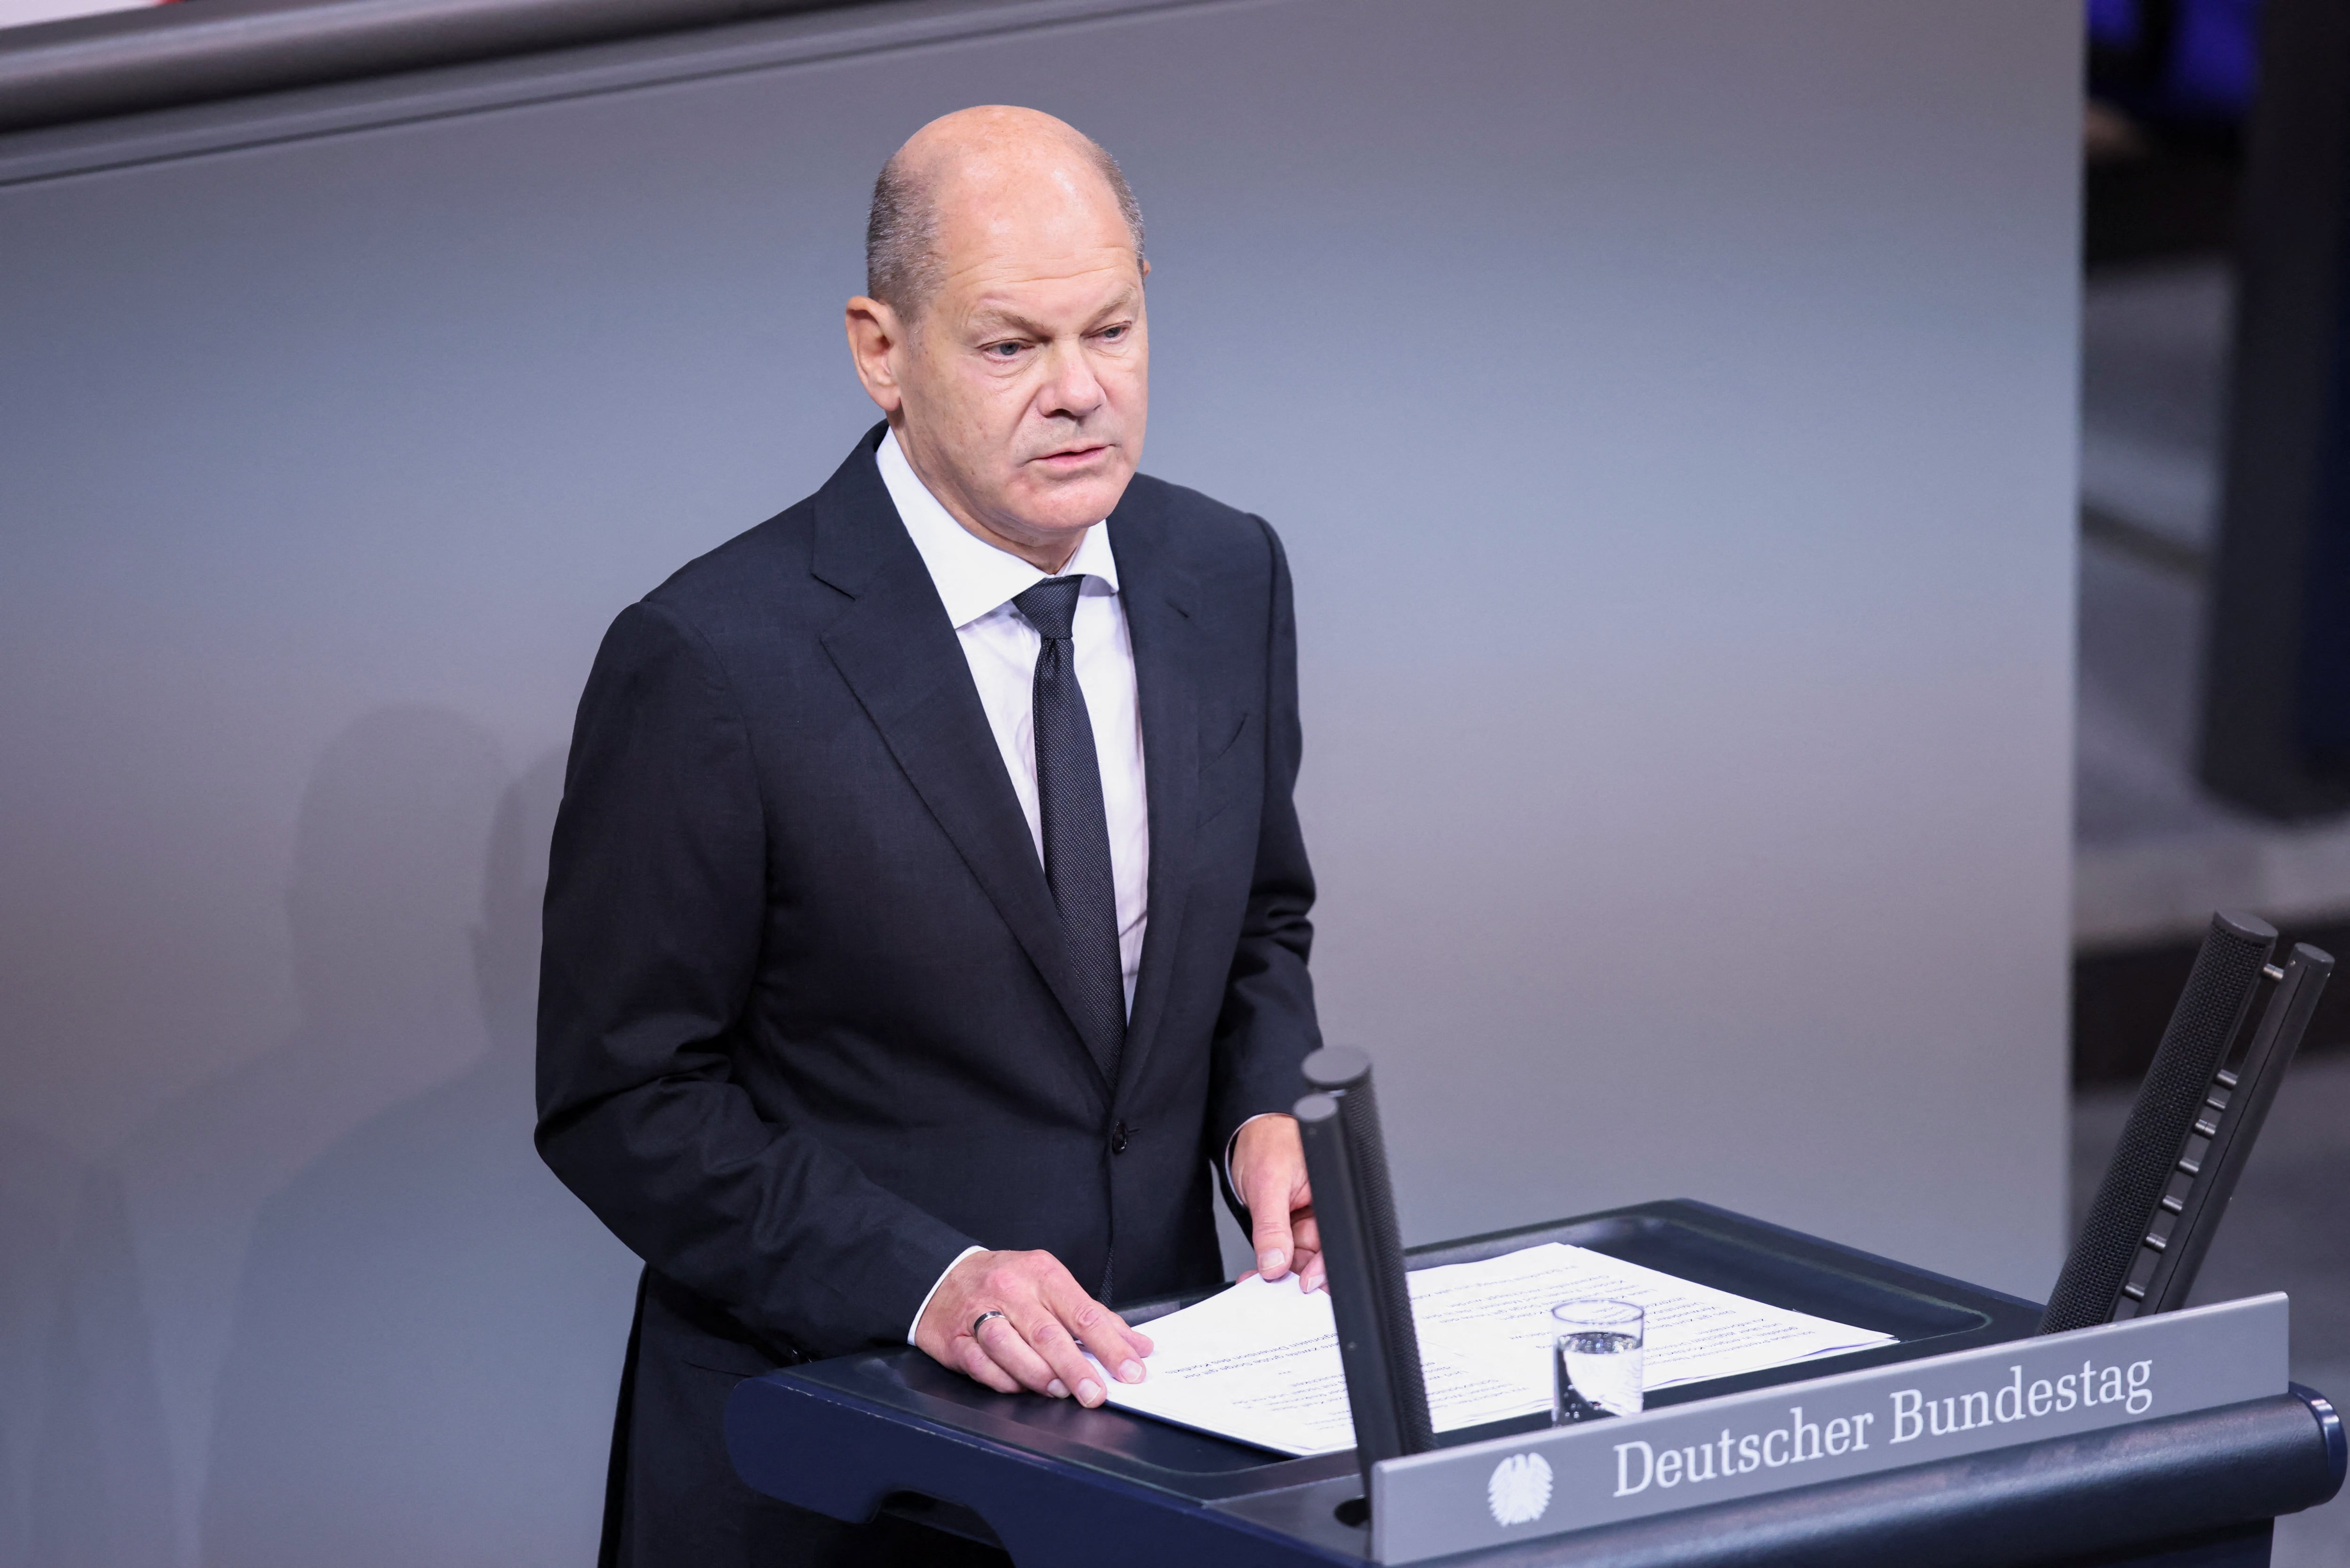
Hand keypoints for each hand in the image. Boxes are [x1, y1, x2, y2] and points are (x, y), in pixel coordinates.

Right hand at [914, 1249, 1153, 1407]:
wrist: (945, 1278)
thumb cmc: (1007, 1284)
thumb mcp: (1052, 1286)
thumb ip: (1095, 1317)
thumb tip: (1138, 1346)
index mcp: (1042, 1274)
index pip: (1084, 1313)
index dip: (1111, 1345)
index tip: (1131, 1370)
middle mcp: (1011, 1291)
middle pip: (1049, 1335)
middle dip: (1078, 1369)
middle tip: (1097, 1394)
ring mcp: (980, 1314)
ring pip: (1013, 1350)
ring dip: (1041, 1376)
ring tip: (1062, 1392)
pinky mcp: (957, 1340)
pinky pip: (983, 1367)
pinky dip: (1007, 1382)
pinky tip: (1023, 1389)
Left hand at [1232, 1113, 1322, 1291]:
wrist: (1248, 1133)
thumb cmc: (1269, 1143)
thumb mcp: (1268, 1184)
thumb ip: (1271, 1226)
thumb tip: (1274, 1263)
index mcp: (1331, 1197)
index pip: (1334, 1241)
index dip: (1322, 1266)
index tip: (1305, 1284)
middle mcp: (1321, 1213)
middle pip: (1317, 1257)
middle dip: (1296, 1275)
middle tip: (1273, 1285)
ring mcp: (1304, 1222)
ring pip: (1297, 1260)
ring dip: (1279, 1273)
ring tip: (1258, 1279)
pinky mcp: (1287, 1227)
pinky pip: (1282, 1253)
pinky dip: (1269, 1264)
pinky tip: (1258, 1269)